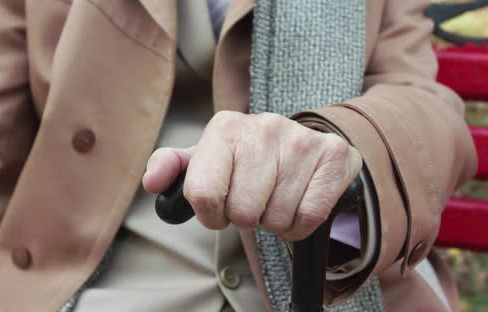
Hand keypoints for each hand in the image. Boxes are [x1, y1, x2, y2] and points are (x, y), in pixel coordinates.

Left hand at [142, 111, 361, 240]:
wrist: (302, 143)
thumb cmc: (247, 159)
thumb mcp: (206, 159)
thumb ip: (173, 167)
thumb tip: (153, 182)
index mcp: (225, 127)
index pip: (202, 194)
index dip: (210, 213)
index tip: (219, 207)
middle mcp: (264, 126)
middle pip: (242, 212)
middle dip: (245, 217)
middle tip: (254, 200)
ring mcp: (302, 140)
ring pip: (276, 218)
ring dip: (273, 221)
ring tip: (276, 197)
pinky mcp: (334, 158)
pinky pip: (308, 218)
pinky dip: (299, 225)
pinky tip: (297, 202)